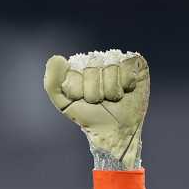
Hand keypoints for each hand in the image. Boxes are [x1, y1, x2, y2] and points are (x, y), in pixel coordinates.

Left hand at [43, 50, 148, 169]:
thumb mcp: (64, 103)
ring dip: (112, 90)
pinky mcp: (136, 63)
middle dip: (95, 92)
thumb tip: (57, 58)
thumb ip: (52, 82)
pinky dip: (127, 82)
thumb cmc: (89, 116)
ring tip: (112, 97)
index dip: (79, 90)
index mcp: (80, 65)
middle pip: (93, 68)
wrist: (114, 131)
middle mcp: (99, 59)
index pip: (75, 69)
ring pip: (111, 68)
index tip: (82, 99)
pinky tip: (126, 90)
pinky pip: (128, 65)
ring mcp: (118, 59)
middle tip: (99, 101)